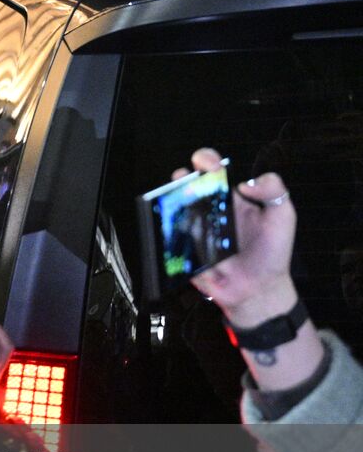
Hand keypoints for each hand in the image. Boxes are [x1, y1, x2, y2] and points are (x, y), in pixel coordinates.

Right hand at [179, 148, 296, 327]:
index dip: (206, 160)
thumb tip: (245, 183)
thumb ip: (274, 190)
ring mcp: (194, 228)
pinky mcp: (183, 248)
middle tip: (187, 180)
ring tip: (176, 199)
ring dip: (170, 199)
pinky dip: (168, 229)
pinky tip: (177, 227)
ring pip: (173, 207)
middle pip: (187, 185)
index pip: (214, 171)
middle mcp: (209, 210)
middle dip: (182, 177)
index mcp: (230, 198)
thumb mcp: (283, 216)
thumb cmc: (271, 253)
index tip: (205, 162)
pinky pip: (170, 235)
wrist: (258, 290)